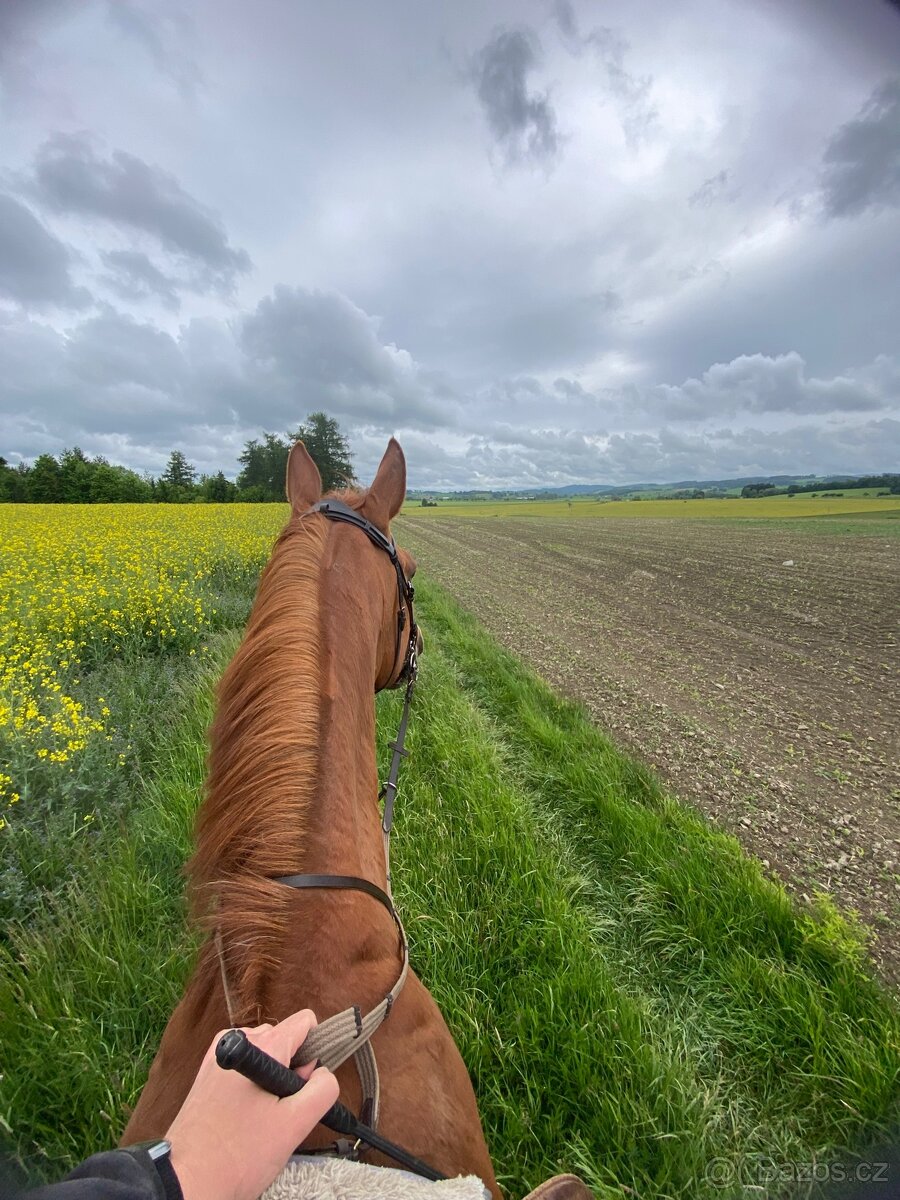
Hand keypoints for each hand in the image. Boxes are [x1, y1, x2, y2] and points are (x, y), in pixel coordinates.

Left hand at [165, 1010, 338, 1199]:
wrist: (186, 1182)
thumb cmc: (239, 1156)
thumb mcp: (295, 1125)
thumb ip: (322, 1090)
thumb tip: (323, 1073)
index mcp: (262, 1045)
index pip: (305, 1022)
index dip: (314, 1054)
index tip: (301, 1087)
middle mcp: (237, 1040)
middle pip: (284, 1038)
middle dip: (291, 1069)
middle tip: (279, 1110)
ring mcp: (217, 1056)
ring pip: (264, 1054)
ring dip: (270, 1079)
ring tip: (258, 1117)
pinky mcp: (205, 1075)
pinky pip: (243, 1065)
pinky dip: (250, 1084)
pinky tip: (243, 1114)